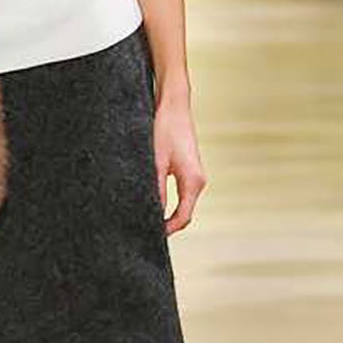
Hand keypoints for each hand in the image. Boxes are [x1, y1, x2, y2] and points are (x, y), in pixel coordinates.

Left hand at [153, 96, 205, 235]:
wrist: (173, 105)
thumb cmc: (164, 129)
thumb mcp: (155, 162)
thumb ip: (156, 190)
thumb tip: (151, 213)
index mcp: (193, 181)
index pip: (183, 217)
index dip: (167, 230)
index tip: (150, 237)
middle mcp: (198, 181)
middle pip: (184, 214)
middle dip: (167, 225)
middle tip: (144, 230)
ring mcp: (195, 176)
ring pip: (182, 204)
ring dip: (167, 213)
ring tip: (146, 218)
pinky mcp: (188, 170)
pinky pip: (181, 194)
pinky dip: (169, 202)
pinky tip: (153, 203)